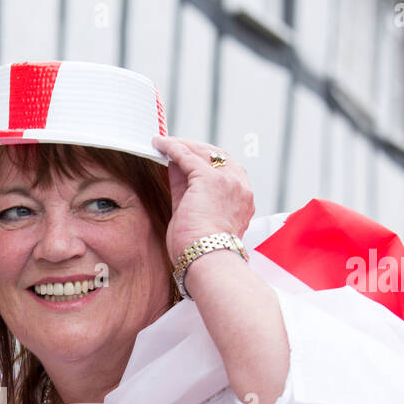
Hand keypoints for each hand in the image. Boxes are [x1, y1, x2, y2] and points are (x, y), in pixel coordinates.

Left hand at [152, 135, 255, 265]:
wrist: (209, 260)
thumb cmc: (201, 251)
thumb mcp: (196, 216)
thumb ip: (188, 192)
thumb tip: (174, 170)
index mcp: (242, 199)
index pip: (225, 171)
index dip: (204, 162)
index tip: (187, 160)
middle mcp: (240, 187)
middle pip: (217, 158)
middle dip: (194, 150)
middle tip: (174, 148)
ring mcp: (228, 181)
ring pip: (203, 153)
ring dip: (182, 146)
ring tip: (163, 143)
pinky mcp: (209, 179)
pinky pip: (188, 156)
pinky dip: (173, 148)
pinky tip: (160, 144)